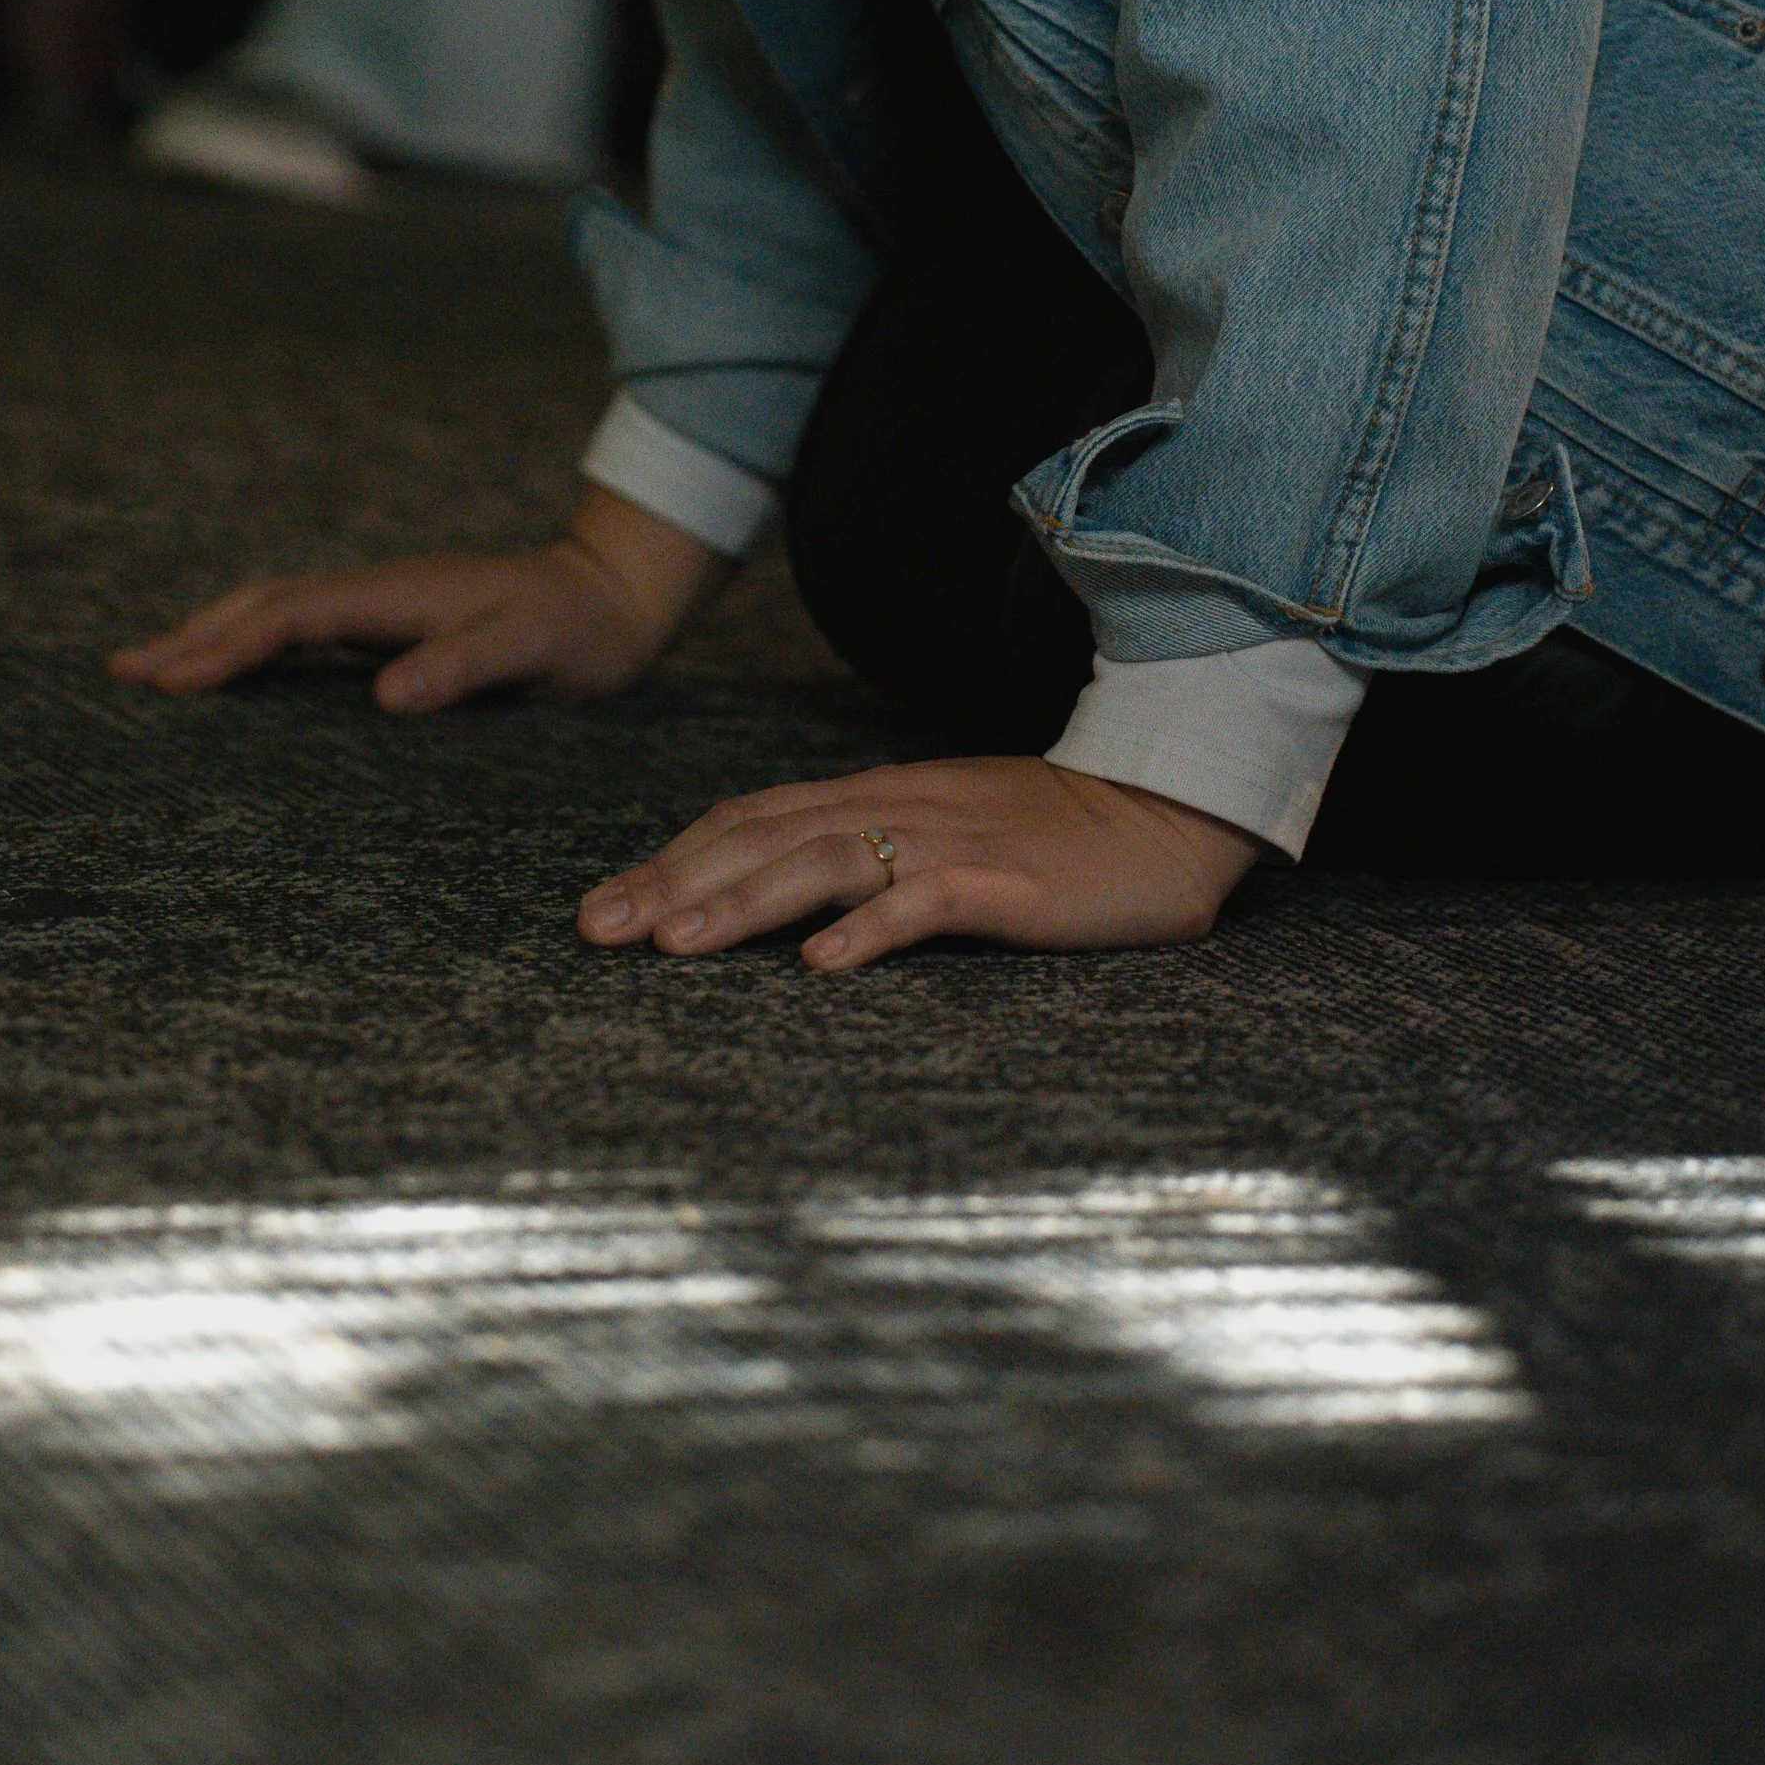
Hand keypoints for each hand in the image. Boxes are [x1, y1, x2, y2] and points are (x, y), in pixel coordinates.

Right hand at [109, 486, 730, 710]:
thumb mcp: (530, 648)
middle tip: (122, 672)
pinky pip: (304, 633)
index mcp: (396, 596)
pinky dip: (254, 646)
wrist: (614, 596)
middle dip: (192, 637)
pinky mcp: (392, 629)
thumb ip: (463, 667)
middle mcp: (377, 594)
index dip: (227, 647)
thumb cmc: (577, 629)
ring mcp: (382, 609)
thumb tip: (385, 694)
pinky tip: (233, 671)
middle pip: (263, 607)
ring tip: (150, 670)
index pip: (290, 617)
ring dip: (213, 636)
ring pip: (276, 614)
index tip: (170, 680)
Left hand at [577, 756, 1261, 969]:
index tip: (602, 908)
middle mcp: (899, 810)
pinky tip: (821, 964)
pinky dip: (871, 929)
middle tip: (596, 931)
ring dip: (743, 902)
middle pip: (764, 837)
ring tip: (674, 945)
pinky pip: (929, 900)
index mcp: (878, 800)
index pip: (751, 820)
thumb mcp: (942, 835)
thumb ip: (869, 855)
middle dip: (672, 882)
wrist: (1168, 813)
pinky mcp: (1007, 882)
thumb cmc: (1053, 838)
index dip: (672, 860)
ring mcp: (952, 842)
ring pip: (826, 861)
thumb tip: (782, 903)